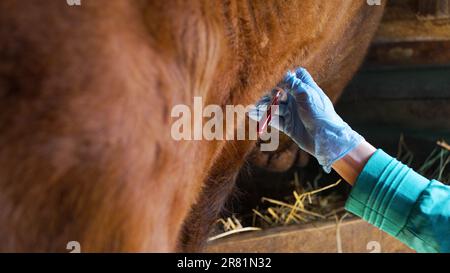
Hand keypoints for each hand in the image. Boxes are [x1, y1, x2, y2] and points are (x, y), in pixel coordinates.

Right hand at [249, 68, 363, 171]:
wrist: (325, 138)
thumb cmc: (320, 113)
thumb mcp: (307, 95)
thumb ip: (294, 84)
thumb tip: (285, 73)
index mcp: (305, 89)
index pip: (295, 76)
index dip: (286, 76)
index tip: (279, 81)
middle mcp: (297, 99)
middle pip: (279, 92)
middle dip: (269, 95)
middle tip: (263, 99)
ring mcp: (292, 112)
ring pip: (274, 107)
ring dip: (264, 107)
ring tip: (252, 109)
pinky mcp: (288, 125)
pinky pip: (273, 119)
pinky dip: (264, 117)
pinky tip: (253, 115)